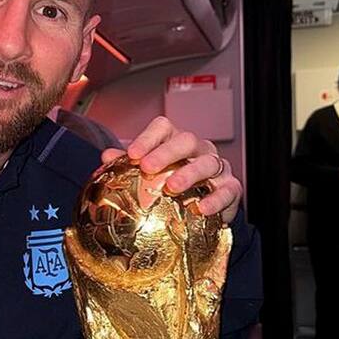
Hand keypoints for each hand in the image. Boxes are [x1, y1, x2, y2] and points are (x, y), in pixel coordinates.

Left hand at [100, 116, 241, 222]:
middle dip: (167, 153)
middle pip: (187, 141)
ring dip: (189, 174)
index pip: (163, 128)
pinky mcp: (231, 188)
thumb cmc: (171, 186)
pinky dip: (216, 199)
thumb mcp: (148, 175)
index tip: (131, 155)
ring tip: (172, 187)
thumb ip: (127, 165)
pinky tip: (201, 208)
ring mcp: (218, 168)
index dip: (147, 138)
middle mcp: (199, 150)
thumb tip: (107, 156)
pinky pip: (228, 190)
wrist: (203, 211)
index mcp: (175, 142)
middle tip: (147, 168)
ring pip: (208, 163)